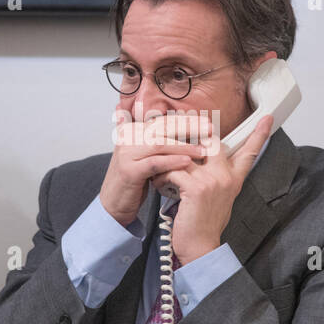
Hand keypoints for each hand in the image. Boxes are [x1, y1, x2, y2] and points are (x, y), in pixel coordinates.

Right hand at [99, 100, 208, 225]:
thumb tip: (190, 131)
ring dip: (184, 145)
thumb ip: (162, 143)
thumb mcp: (148, 157)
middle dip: (189, 127)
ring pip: (159, 144)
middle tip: (209, 129)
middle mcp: (128, 138)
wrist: (113, 204)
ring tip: (203, 149)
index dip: (186, 119)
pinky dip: (172, 162)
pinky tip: (187, 162)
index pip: (163, 120)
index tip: (206, 122)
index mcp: (133, 131)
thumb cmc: (134, 181)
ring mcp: (127, 154)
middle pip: (162, 127)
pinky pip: (154, 163)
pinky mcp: (129, 171)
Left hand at [151, 114, 272, 264]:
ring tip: (161, 173)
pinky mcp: (196, 188)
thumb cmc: (204, 224)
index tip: (268, 118)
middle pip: (212, 141)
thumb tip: (202, 160)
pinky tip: (159, 184)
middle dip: (192, 139)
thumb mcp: (219, 197)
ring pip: (187, 153)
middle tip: (175, 145)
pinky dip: (161, 176)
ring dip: (169, 161)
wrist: (200, 248)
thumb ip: (216, 177)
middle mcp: (226, 177)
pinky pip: (173, 169)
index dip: (259, 134)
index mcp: (234, 179)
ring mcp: (212, 180)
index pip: (249, 152)